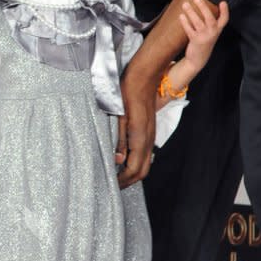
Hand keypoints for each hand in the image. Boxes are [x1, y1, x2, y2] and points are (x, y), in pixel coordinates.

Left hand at [116, 67, 157, 188]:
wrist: (144, 76)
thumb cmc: (128, 91)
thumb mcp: (118, 115)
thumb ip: (119, 139)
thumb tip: (117, 160)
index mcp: (140, 138)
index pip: (134, 170)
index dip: (122, 181)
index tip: (109, 184)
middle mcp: (148, 139)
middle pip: (142, 171)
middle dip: (128, 181)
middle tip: (112, 184)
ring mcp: (150, 135)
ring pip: (145, 163)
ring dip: (132, 172)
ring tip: (116, 174)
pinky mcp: (148, 130)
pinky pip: (145, 153)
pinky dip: (135, 162)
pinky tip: (123, 158)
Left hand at [181, 0, 228, 72]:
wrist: (199, 59)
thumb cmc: (204, 40)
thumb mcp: (210, 31)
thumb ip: (209, 19)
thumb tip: (201, 2)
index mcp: (217, 29)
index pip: (224, 20)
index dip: (225, 11)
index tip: (223, 2)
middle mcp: (212, 33)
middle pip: (210, 19)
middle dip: (204, 8)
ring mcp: (204, 37)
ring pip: (198, 23)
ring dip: (191, 13)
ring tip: (185, 4)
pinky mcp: (195, 41)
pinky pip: (190, 30)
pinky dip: (185, 23)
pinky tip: (181, 16)